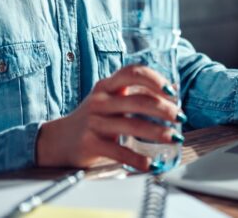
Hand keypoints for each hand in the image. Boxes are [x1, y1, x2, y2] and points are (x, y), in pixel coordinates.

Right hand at [35, 65, 184, 170]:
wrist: (57, 140)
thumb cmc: (92, 118)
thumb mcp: (108, 99)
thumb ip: (133, 94)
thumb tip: (170, 94)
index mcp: (107, 86)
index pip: (133, 73)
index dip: (155, 79)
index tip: (171, 92)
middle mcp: (100, 101)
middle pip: (137, 100)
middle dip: (164, 109)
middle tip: (179, 117)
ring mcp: (94, 122)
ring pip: (131, 125)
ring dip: (158, 133)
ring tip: (174, 138)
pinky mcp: (90, 143)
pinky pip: (119, 151)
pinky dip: (138, 159)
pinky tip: (150, 163)